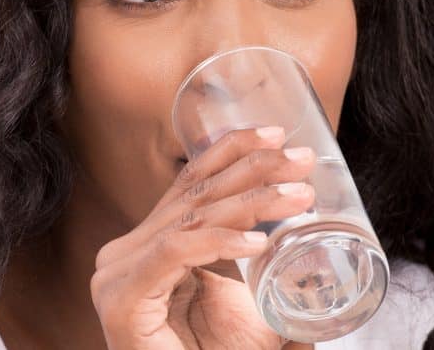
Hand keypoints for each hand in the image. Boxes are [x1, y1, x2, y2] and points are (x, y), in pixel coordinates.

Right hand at [90, 127, 315, 349]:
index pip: (191, 181)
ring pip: (191, 217)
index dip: (230, 150)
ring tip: (298, 196)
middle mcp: (131, 248)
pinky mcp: (122, 297)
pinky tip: (259, 242)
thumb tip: (312, 234)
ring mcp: (121, 271)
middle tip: (301, 161)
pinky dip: (220, 241)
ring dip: (251, 200)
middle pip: (195, 193)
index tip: (274, 136)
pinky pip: (175, 251)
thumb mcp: (245, 294)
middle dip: (253, 169)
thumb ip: (259, 257)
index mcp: (154, 239)